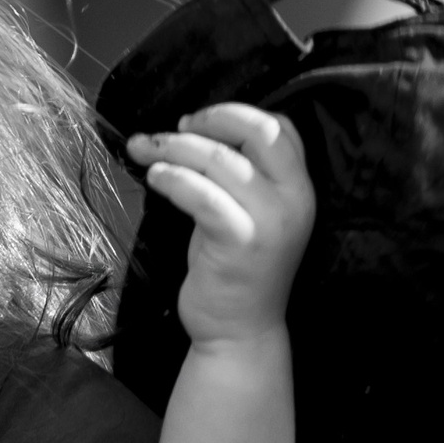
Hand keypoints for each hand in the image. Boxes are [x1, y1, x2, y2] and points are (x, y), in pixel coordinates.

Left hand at [128, 103, 314, 346]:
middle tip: (173, 129)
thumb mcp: (245, 212)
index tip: (195, 123)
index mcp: (299, 187)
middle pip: (258, 131)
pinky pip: (203, 195)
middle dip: (210, 119)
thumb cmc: (232, 267)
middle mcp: (294, 199)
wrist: (239, 328)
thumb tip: (190, 133)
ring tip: (145, 152)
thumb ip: (235, 175)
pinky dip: (174, 179)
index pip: (281, 127)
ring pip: (220, 160)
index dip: (235, 114)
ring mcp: (271, 221)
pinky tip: (155, 177)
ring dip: (174, 148)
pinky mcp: (241, 242)